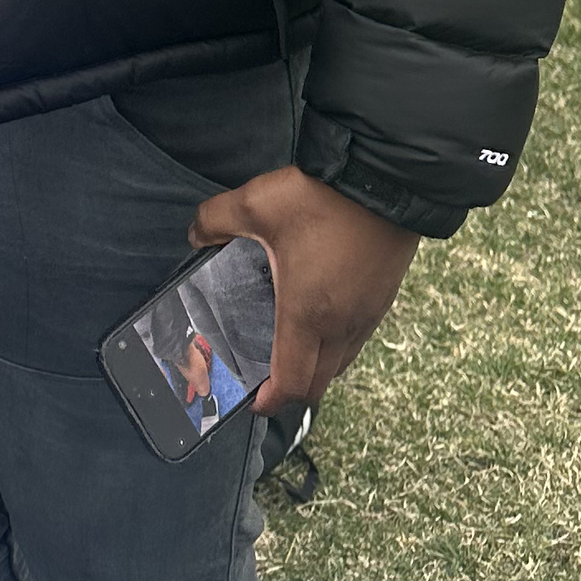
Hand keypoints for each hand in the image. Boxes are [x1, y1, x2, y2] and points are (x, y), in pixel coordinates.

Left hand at [189, 165, 417, 416]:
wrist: (386, 179)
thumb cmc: (321, 198)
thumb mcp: (255, 202)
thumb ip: (214, 220)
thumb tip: (194, 235)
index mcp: (307, 314)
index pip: (293, 382)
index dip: (270, 401)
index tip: (251, 400)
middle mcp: (342, 325)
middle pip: (319, 383)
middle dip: (291, 389)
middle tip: (264, 375)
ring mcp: (368, 314)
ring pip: (341, 362)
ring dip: (316, 367)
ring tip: (288, 345)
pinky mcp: (383, 298)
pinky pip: (357, 339)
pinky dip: (336, 344)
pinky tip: (319, 314)